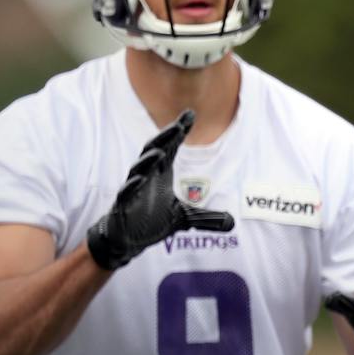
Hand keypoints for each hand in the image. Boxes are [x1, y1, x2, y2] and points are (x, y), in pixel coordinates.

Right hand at [86, 110, 234, 269]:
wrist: (127, 240)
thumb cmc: (152, 221)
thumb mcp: (184, 218)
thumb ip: (207, 218)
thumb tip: (232, 223)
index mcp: (160, 173)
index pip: (170, 147)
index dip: (179, 131)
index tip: (190, 115)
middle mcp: (146, 177)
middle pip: (154, 150)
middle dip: (165, 138)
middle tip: (178, 126)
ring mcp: (132, 190)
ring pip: (138, 169)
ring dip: (148, 160)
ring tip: (160, 152)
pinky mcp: (121, 206)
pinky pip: (125, 192)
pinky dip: (132, 185)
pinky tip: (139, 180)